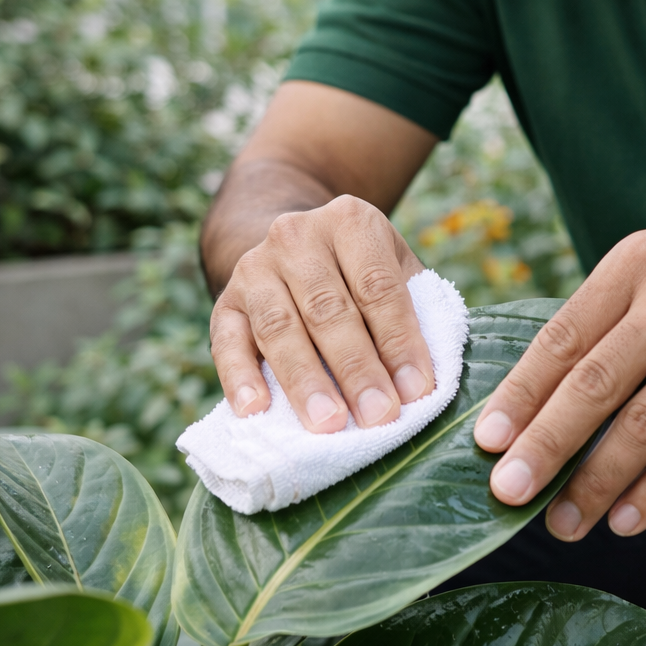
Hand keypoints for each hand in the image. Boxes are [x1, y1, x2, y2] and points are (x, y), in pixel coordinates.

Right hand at [210, 195, 433, 431]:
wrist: (295, 249)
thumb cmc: (360, 273)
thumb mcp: (394, 269)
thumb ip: (413, 313)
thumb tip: (420, 383)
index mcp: (350, 221)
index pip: (378, 286)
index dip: (399, 341)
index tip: (416, 391)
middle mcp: (297, 236)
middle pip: (328, 309)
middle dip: (357, 368)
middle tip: (379, 415)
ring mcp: (255, 266)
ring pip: (280, 327)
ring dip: (305, 380)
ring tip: (329, 423)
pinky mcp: (225, 301)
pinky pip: (227, 342)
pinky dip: (240, 378)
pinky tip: (256, 410)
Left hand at [473, 212, 645, 537]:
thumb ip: (596, 324)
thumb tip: (523, 409)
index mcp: (635, 264)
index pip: (563, 338)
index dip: (521, 394)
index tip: (486, 443)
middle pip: (598, 383)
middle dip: (547, 445)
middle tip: (509, 493)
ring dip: (599, 483)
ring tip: (565, 523)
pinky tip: (626, 518)